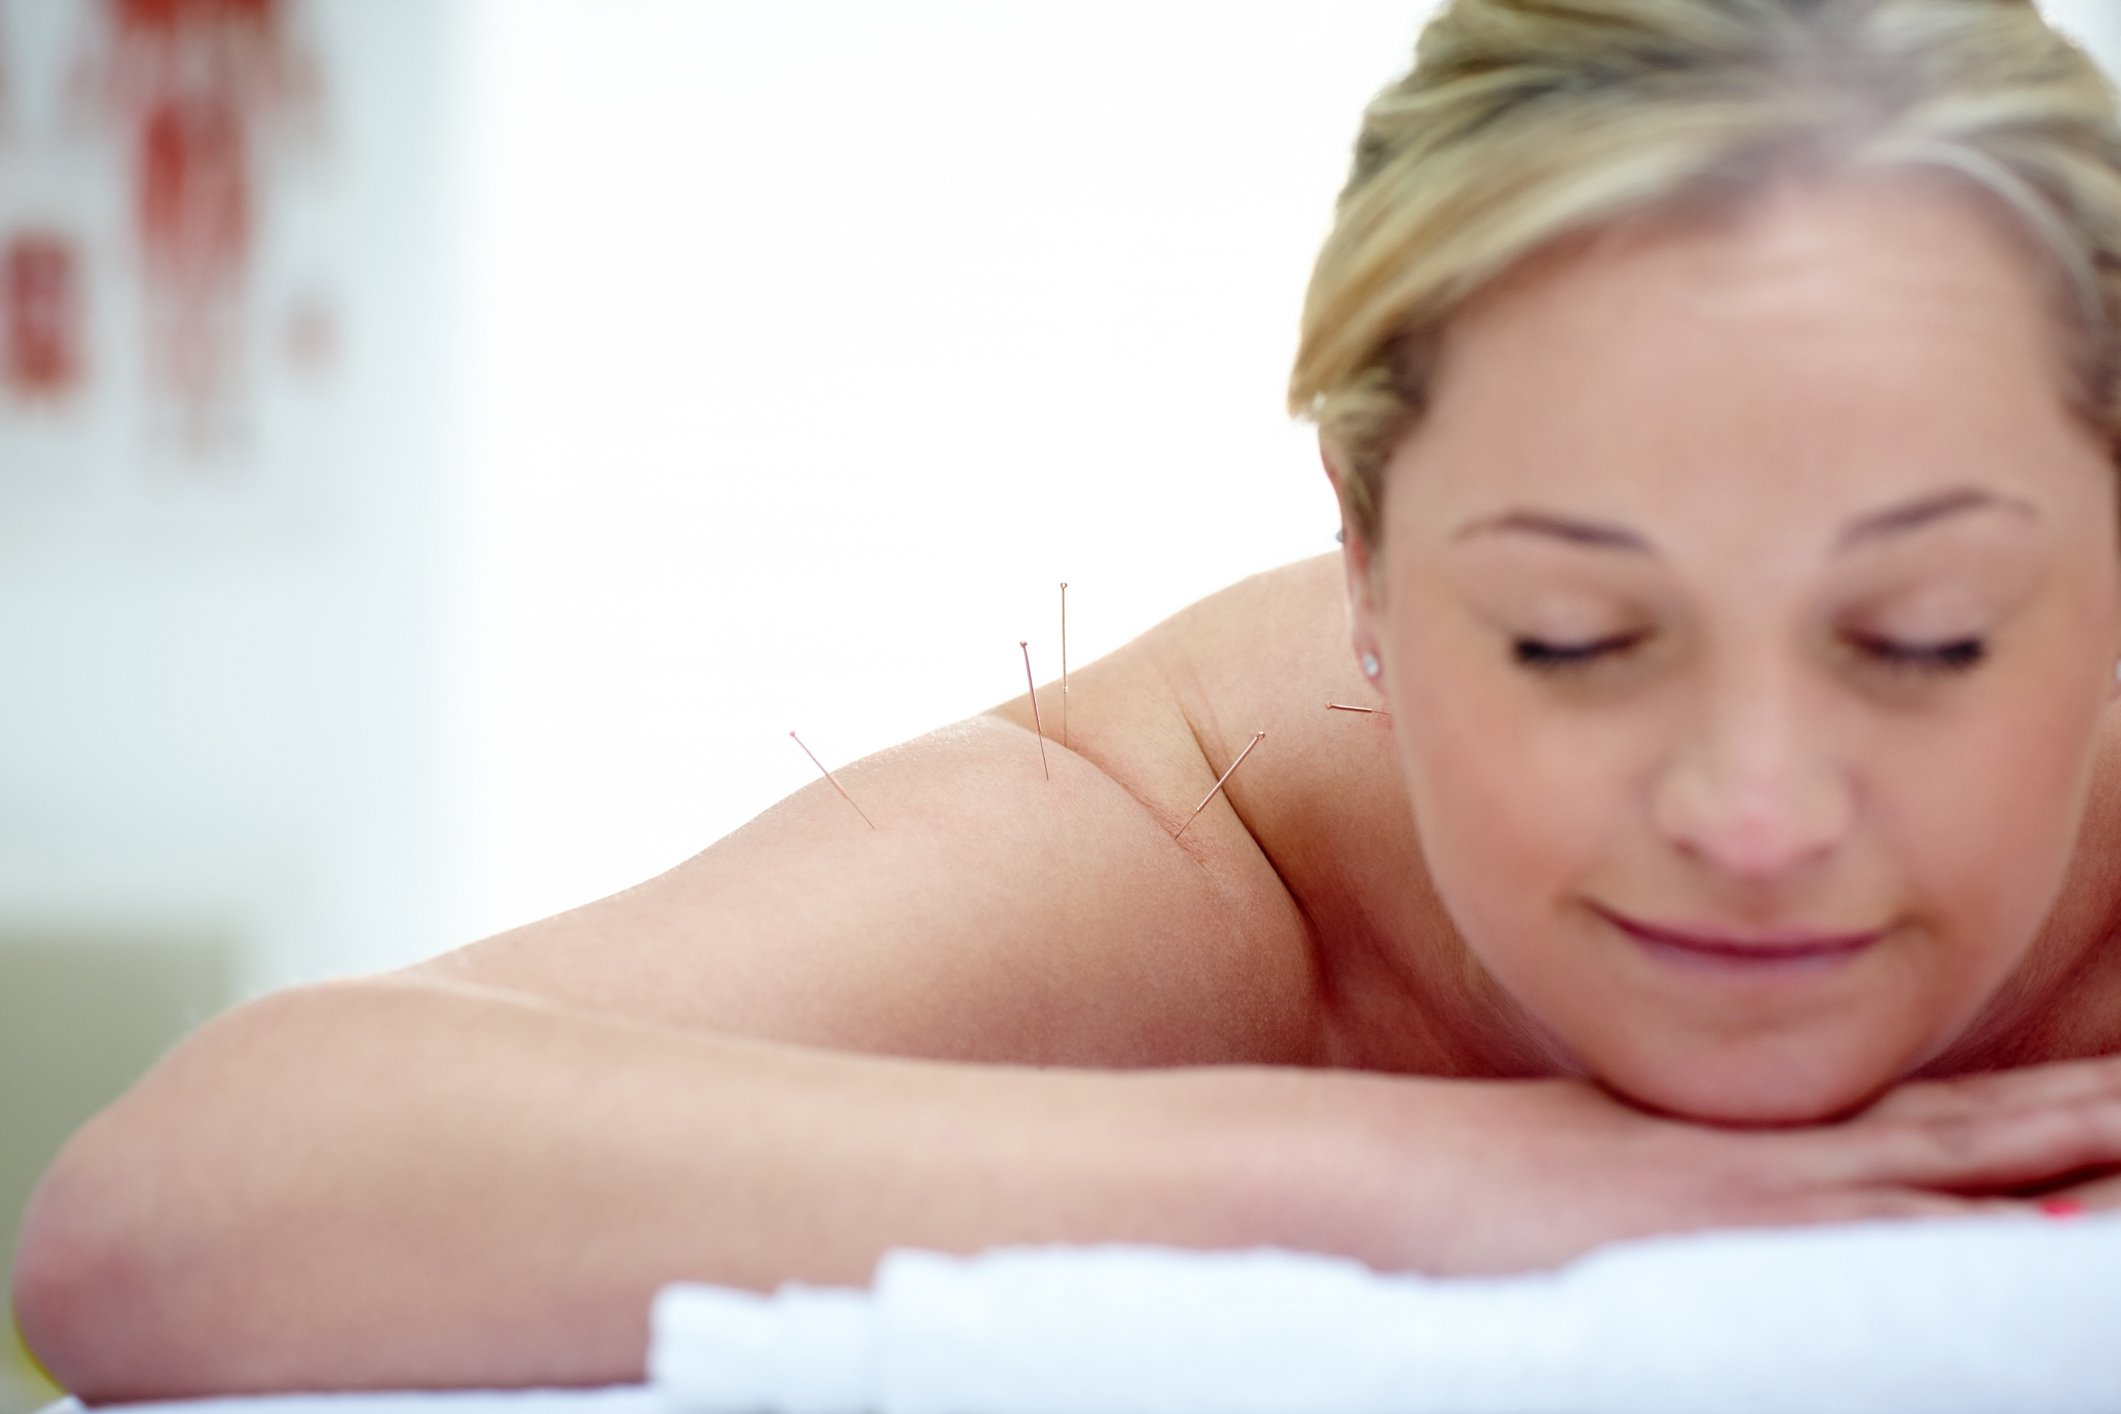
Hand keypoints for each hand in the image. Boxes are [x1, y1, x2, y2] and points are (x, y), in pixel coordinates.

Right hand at [1357, 1054, 2120, 1275]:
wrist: (1386, 1181)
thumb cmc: (1468, 1196)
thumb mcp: (1597, 1181)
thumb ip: (1689, 1197)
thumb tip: (1720, 1223)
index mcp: (1757, 1142)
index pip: (1932, 1124)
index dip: (2036, 1110)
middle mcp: (1782, 1157)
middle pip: (1975, 1133)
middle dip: (2089, 1118)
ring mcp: (1766, 1194)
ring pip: (1961, 1178)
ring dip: (2071, 1160)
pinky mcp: (1739, 1234)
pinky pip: (1896, 1240)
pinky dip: (1984, 1233)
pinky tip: (2064, 1239)